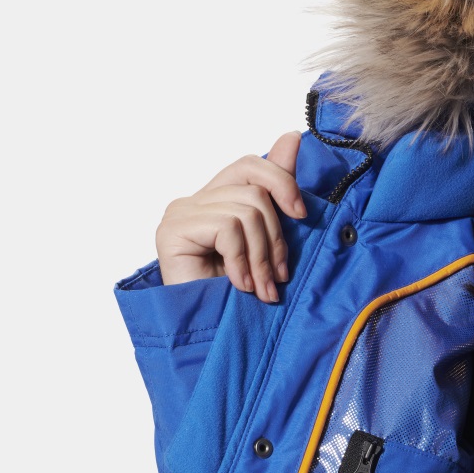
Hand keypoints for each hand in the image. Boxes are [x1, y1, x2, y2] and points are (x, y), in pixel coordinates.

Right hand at [155, 131, 304, 300]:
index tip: (302, 215)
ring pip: (245, 210)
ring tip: (261, 288)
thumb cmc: (239, 295)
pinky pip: (227, 228)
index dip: (281, 181)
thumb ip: (277, 191)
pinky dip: (241, 260)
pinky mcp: (171, 231)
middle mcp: (194, 201)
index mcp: (216, 199)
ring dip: (262, 256)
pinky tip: (240, 286)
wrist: (210, 336)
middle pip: (253, 188)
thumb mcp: (268, 239)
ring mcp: (179, 214)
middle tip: (279, 274)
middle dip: (276, 234)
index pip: (250, 165)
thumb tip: (292, 136)